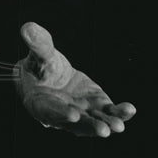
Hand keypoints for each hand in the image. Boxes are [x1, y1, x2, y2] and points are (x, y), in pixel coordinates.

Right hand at [15, 22, 135, 136]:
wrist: (50, 74)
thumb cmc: (40, 66)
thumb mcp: (39, 54)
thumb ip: (38, 45)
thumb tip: (27, 27)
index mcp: (40, 103)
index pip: (50, 111)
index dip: (60, 114)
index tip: (73, 115)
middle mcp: (61, 114)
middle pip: (75, 124)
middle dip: (89, 126)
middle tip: (103, 130)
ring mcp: (80, 112)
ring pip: (93, 121)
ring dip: (106, 124)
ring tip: (118, 126)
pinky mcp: (95, 106)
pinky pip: (107, 112)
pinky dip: (118, 112)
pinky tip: (129, 110)